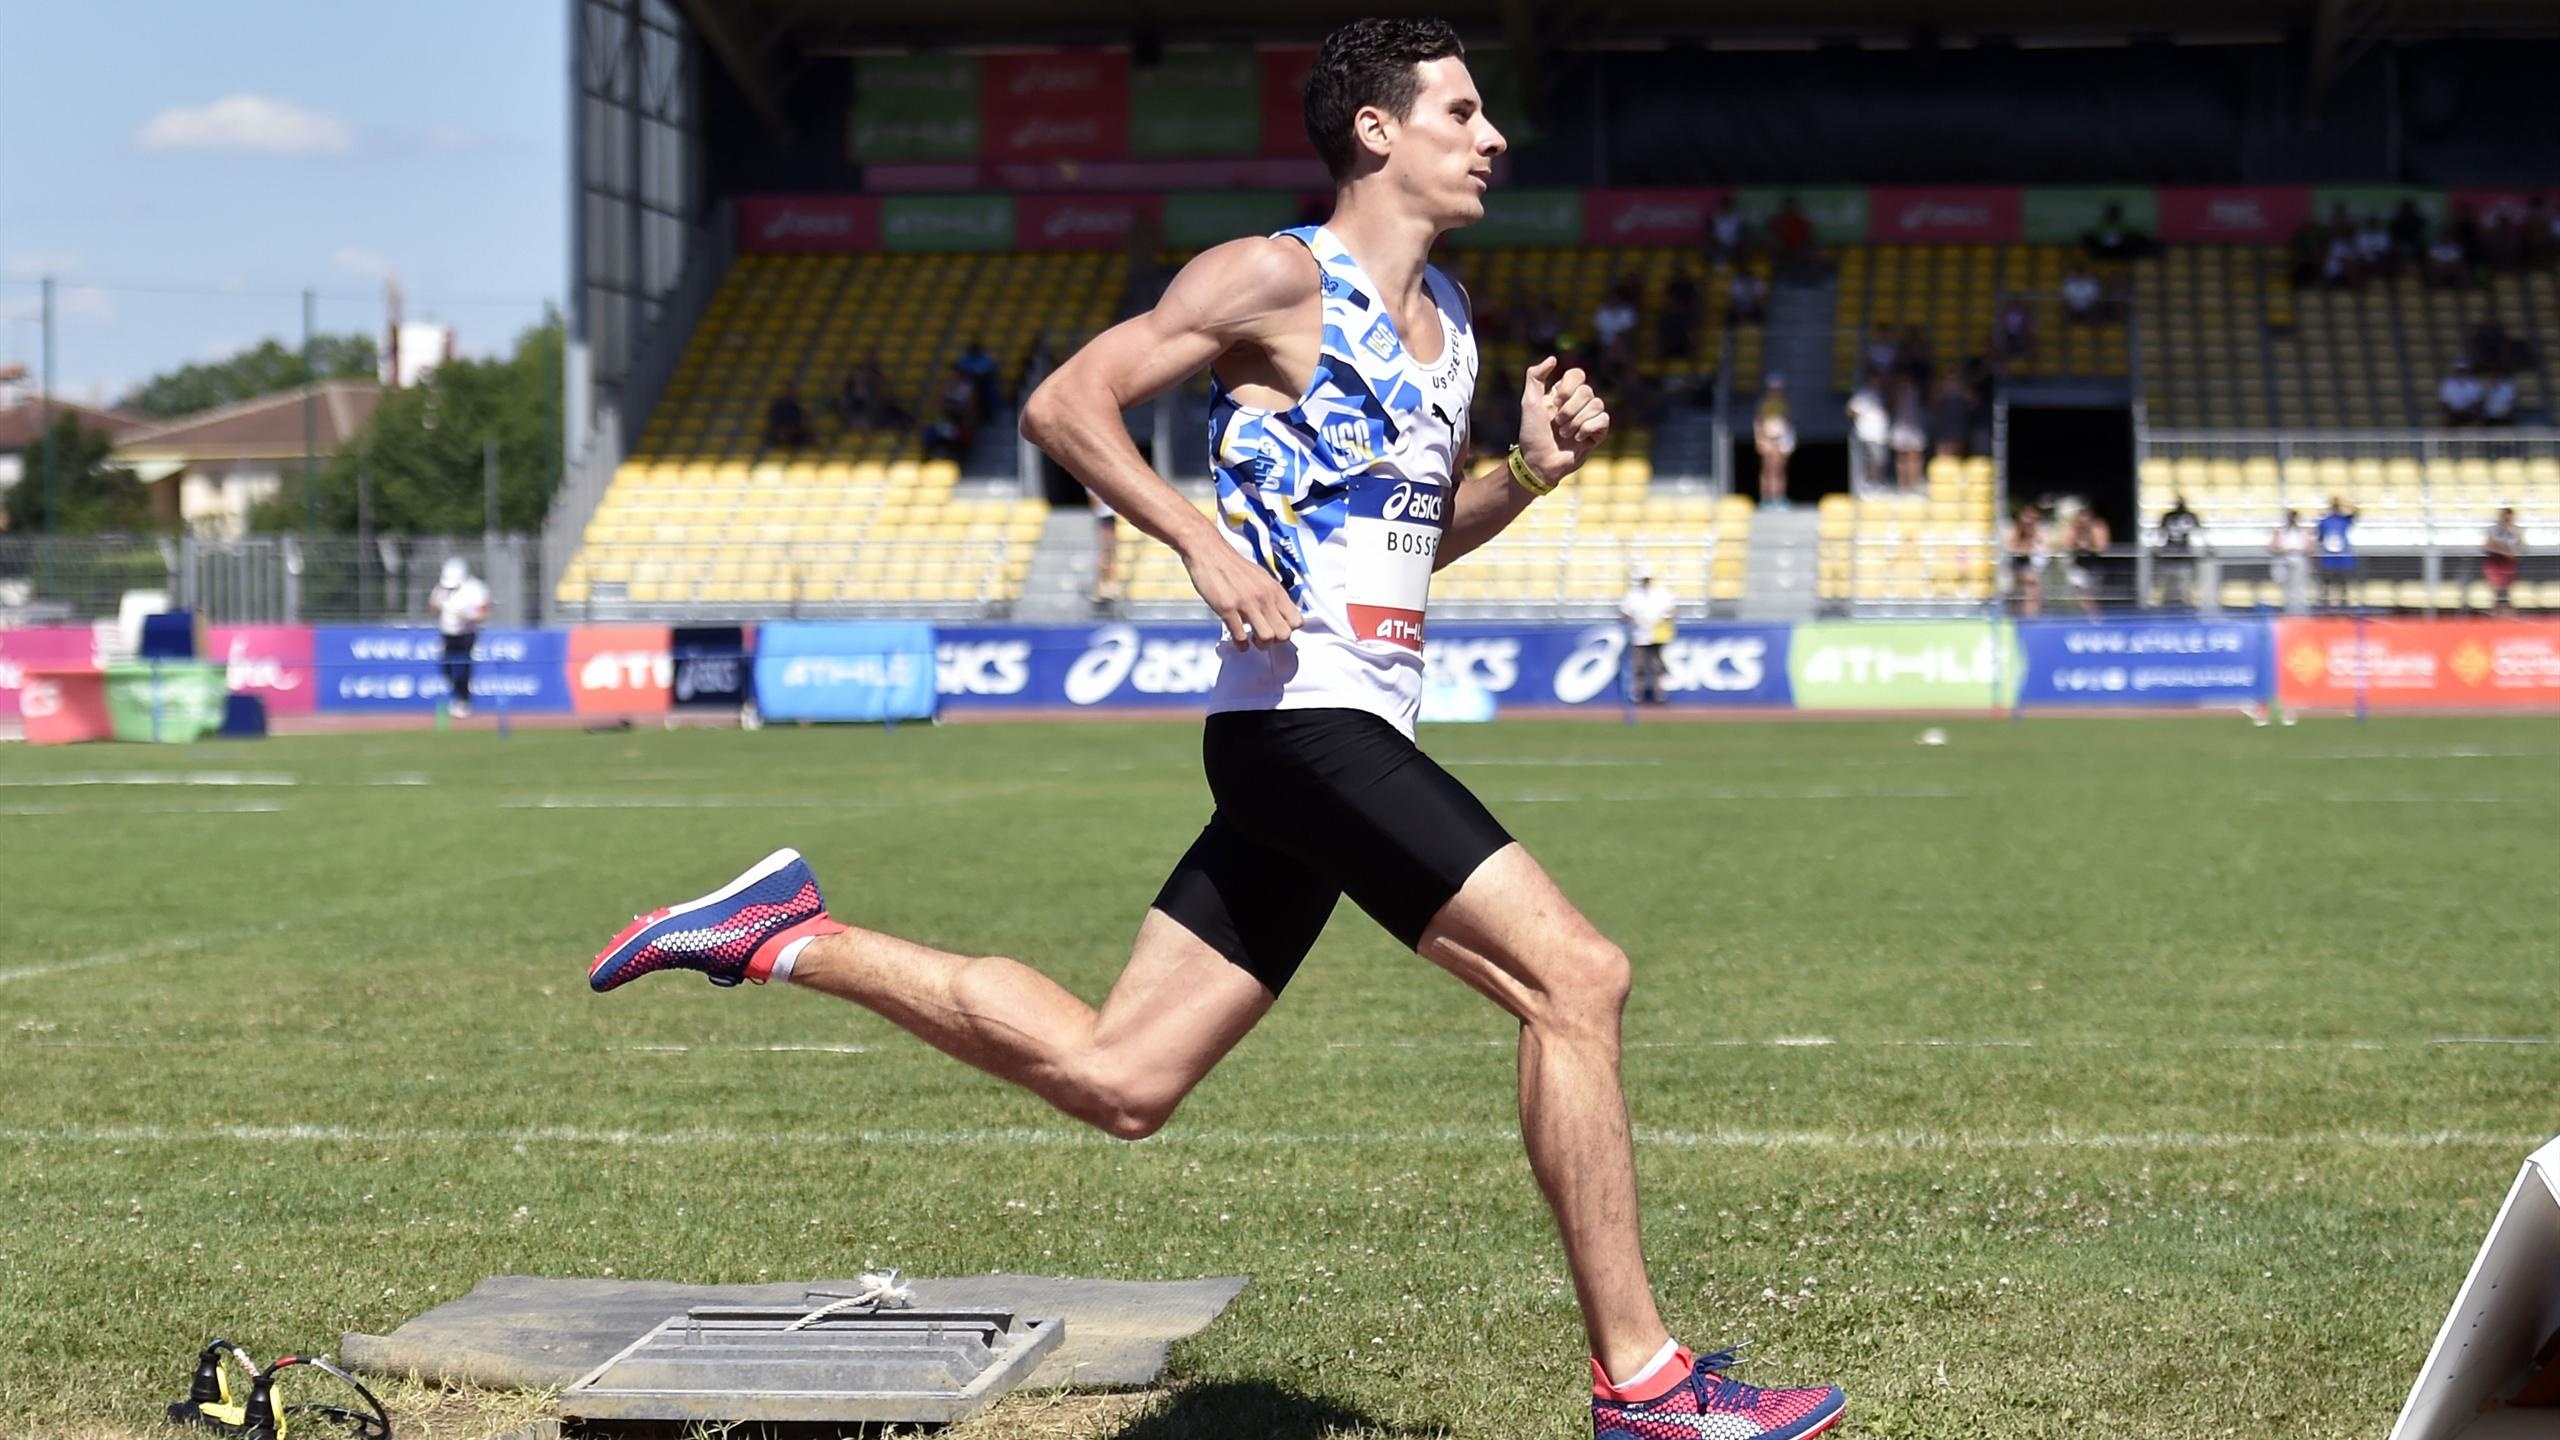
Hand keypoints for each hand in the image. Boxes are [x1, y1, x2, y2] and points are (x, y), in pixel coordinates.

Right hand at [1184, 540, 1303, 649]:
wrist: (1210, 553)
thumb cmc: (1233, 566)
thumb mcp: (1262, 578)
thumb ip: (1272, 596)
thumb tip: (1280, 614)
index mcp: (1274, 589)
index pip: (1296, 620)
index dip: (1289, 630)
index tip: (1280, 631)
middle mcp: (1264, 597)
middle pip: (1284, 634)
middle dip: (1275, 642)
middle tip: (1267, 639)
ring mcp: (1246, 603)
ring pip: (1266, 637)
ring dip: (1260, 644)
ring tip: (1253, 640)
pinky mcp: (1228, 608)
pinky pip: (1240, 635)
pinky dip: (1241, 644)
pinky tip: (1240, 643)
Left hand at [1518, 356, 1609, 487]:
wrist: (1539, 462)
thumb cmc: (1532, 434)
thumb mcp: (1529, 402)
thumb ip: (1535, 377)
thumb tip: (1554, 358)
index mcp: (1563, 394)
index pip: (1577, 374)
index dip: (1568, 386)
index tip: (1554, 402)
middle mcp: (1578, 403)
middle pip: (1587, 391)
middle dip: (1569, 409)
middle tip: (1557, 423)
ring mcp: (1589, 418)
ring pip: (1597, 404)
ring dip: (1577, 421)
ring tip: (1564, 434)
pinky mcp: (1597, 433)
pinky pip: (1603, 420)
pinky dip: (1588, 429)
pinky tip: (1577, 439)